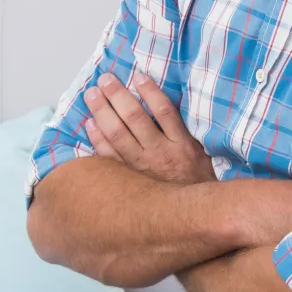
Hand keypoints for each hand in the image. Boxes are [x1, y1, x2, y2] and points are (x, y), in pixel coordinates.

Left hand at [84, 72, 215, 184]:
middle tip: (106, 79)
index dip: (150, 92)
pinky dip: (97, 139)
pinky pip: (108, 156)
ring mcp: (141, 166)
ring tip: (92, 94)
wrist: (191, 215)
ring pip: (118, 134)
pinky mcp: (128, 178)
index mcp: (181, 144)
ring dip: (103, 112)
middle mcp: (160, 153)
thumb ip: (185, 132)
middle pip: (135, 118)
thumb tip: (167, 106)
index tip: (138, 76)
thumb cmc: (196, 181)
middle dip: (118, 96)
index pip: (164, 111)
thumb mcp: (201, 153)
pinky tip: (90, 124)